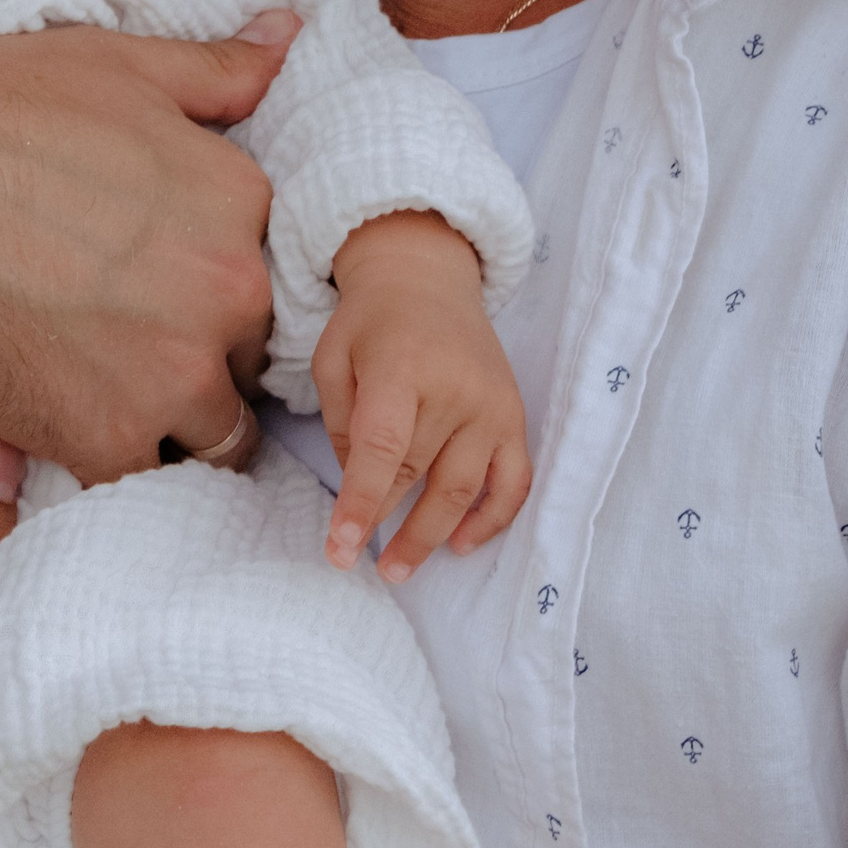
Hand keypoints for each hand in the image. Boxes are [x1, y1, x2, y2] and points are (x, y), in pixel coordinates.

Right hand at [0, 22, 291, 478]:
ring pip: (214, 430)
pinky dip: (106, 457)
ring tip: (89, 386)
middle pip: (248, 353)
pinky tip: (55, 416)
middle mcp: (231, 288)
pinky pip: (143, 474)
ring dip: (167, 420)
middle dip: (197, 353)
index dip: (207, 280)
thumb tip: (288, 35)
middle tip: (108, 333)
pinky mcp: (110, 439)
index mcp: (240, 197)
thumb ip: (213, 69)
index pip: (264, 266)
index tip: (148, 278)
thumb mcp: (110, 65)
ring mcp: (176, 372)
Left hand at [316, 211, 533, 573]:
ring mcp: (492, 405)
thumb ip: (341, 423)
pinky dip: (492, 518)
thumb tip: (360, 489)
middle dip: (383, 521)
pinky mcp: (514, 417)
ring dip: (430, 535)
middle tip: (354, 560)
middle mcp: (455, 388)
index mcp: (401, 368)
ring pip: (462, 488)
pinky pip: (514, 481)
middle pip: (418, 472)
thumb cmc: (370, 322)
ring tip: (398, 568)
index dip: (361, 502)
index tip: (341, 548)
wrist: (427, 279)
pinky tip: (462, 544)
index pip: (383, 448)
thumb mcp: (333, 358)